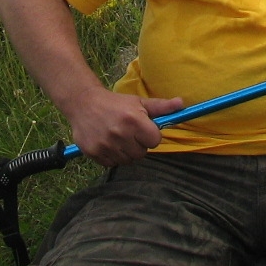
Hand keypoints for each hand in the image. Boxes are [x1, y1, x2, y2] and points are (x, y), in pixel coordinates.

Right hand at [58, 85, 185, 166]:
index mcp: (133, 120)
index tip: (143, 129)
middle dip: (138, 144)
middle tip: (129, 132)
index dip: (150, 135)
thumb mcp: (138, 102)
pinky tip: (108, 142)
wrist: (83, 103)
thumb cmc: (115, 103)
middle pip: (141, 153)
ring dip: (125, 151)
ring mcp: (106, 144)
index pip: (155, 141)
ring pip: (127, 160)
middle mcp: (119, 133)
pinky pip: (112, 163)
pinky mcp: (94, 152)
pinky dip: (112, 156)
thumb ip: (161, 107)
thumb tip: (182, 104)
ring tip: (118, 137)